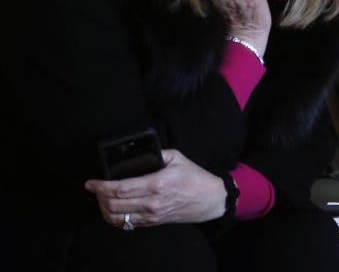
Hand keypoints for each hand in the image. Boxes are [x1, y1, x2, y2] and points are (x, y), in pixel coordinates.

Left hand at [84, 149, 226, 228]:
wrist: (209, 199)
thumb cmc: (195, 177)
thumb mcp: (178, 158)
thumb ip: (158, 153)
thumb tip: (141, 153)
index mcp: (156, 184)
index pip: (120, 189)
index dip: (101, 186)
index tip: (90, 183)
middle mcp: (151, 203)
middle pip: (114, 205)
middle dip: (99, 197)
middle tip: (95, 188)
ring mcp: (151, 215)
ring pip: (117, 218)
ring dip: (104, 209)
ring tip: (101, 199)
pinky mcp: (152, 222)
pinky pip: (127, 225)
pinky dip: (114, 219)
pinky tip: (112, 210)